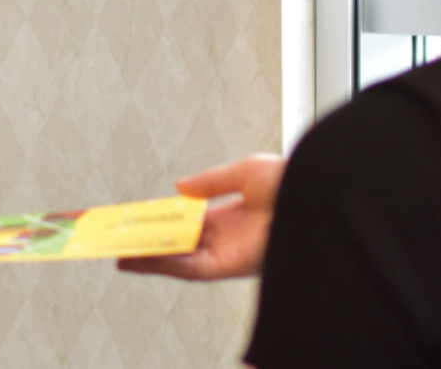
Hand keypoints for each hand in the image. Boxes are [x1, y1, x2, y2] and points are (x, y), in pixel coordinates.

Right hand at [118, 153, 284, 280]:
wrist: (321, 195)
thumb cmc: (296, 181)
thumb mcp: (245, 171)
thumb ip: (210, 181)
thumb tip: (181, 186)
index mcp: (234, 217)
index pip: (190, 224)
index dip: (163, 223)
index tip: (139, 221)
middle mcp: (230, 239)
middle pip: (180, 245)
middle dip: (149, 244)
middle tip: (120, 241)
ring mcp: (229, 254)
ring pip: (179, 260)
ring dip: (148, 258)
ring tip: (119, 253)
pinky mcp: (230, 266)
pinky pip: (189, 268)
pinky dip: (163, 264)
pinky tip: (141, 258)